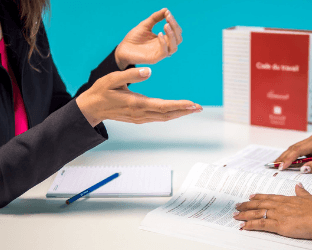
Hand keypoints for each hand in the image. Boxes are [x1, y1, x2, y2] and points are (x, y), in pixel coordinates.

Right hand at [76, 67, 201, 126]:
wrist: (91, 108)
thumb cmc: (101, 92)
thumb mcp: (112, 79)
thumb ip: (131, 75)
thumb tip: (149, 71)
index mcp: (136, 103)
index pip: (163, 106)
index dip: (179, 105)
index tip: (192, 104)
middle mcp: (140, 113)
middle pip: (167, 114)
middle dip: (184, 111)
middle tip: (199, 107)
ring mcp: (140, 118)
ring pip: (164, 117)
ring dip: (179, 113)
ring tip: (192, 109)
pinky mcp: (138, 118)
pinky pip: (158, 117)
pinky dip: (170, 114)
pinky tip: (177, 111)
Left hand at [115, 8, 182, 68]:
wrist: (122, 49)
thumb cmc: (133, 38)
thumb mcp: (145, 25)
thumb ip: (155, 18)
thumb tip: (166, 10)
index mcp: (163, 39)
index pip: (175, 32)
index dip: (174, 23)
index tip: (167, 13)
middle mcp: (164, 47)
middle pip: (178, 39)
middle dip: (175, 28)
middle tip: (168, 18)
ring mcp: (160, 53)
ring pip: (174, 47)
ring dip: (172, 35)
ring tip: (166, 25)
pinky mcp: (155, 59)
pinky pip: (164, 52)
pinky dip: (164, 43)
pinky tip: (159, 34)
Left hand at [234, 184, 311, 239]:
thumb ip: (303, 193)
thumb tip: (298, 186)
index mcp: (288, 199)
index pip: (269, 197)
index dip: (259, 197)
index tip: (251, 196)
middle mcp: (281, 205)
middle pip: (260, 204)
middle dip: (247, 205)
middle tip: (237, 205)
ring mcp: (279, 214)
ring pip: (257, 213)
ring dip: (245, 215)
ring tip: (236, 216)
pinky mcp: (279, 225)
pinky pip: (261, 224)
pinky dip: (250, 225)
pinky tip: (243, 226)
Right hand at [275, 135, 311, 173]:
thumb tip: (303, 169)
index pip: (298, 150)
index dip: (288, 159)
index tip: (282, 167)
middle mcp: (311, 140)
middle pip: (293, 148)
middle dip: (283, 158)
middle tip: (274, 166)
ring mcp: (309, 142)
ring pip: (293, 149)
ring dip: (284, 157)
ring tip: (275, 165)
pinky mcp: (308, 146)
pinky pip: (296, 151)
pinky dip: (289, 156)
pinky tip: (283, 162)